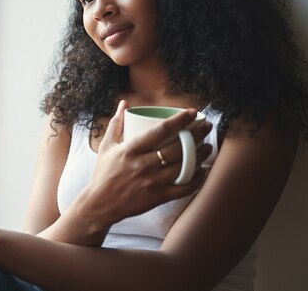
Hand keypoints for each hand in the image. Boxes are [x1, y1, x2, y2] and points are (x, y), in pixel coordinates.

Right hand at [68, 100, 212, 242]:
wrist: (100, 204)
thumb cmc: (103, 172)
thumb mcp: (106, 146)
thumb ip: (116, 123)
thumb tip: (124, 104)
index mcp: (130, 149)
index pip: (160, 130)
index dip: (179, 120)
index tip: (192, 112)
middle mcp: (142, 164)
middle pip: (177, 147)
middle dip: (196, 134)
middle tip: (206, 126)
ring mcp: (152, 182)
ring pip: (184, 166)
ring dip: (200, 155)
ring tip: (207, 146)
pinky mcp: (158, 197)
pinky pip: (184, 187)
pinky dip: (196, 178)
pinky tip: (201, 170)